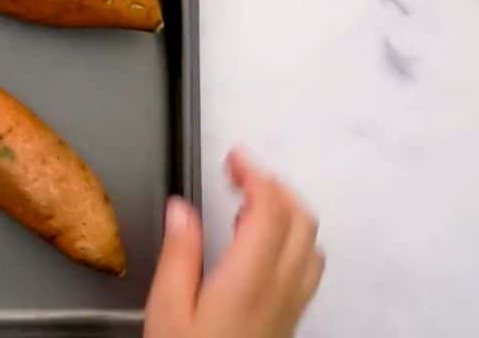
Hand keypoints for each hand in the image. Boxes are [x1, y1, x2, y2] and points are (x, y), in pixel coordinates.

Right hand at [145, 148, 323, 337]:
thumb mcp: (167, 310)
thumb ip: (179, 254)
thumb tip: (183, 209)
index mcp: (249, 278)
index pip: (270, 208)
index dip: (256, 173)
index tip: (234, 157)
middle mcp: (281, 288)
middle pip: (300, 219)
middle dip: (275, 185)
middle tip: (241, 173)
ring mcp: (291, 306)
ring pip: (311, 242)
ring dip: (289, 211)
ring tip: (252, 202)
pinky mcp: (290, 321)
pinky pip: (307, 267)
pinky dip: (293, 238)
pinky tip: (264, 244)